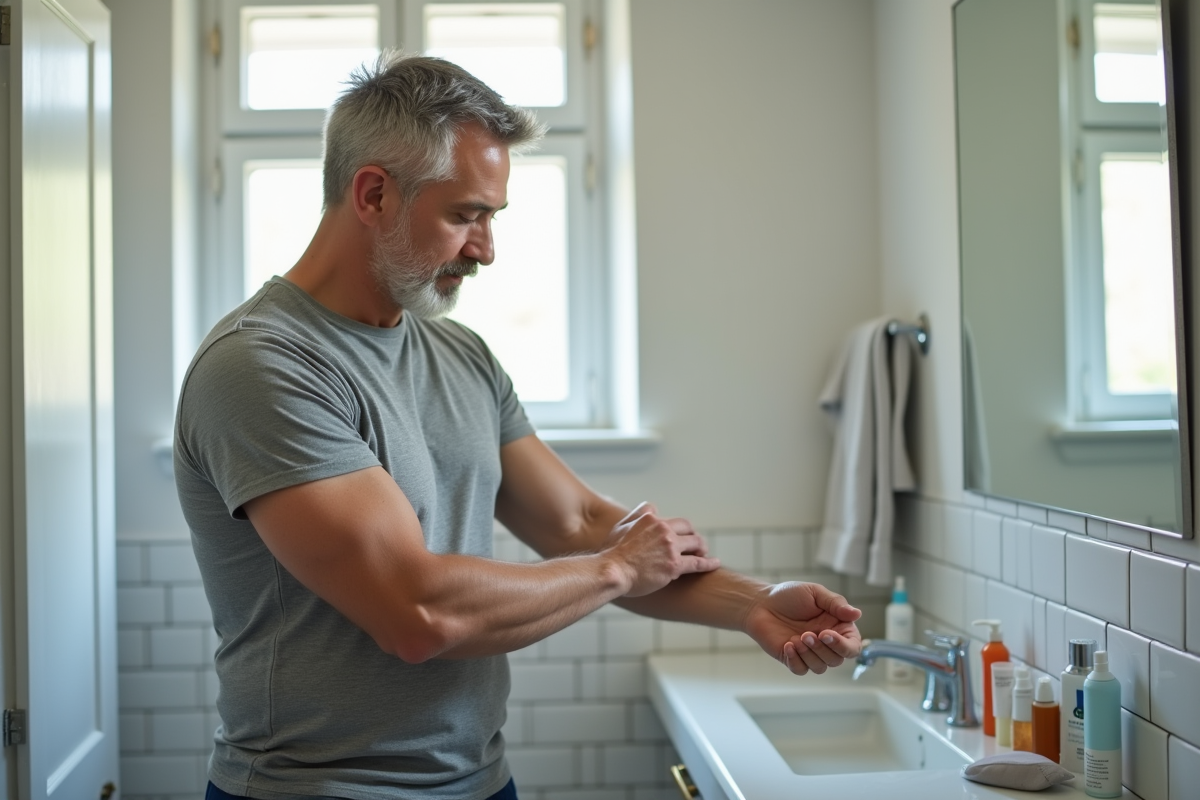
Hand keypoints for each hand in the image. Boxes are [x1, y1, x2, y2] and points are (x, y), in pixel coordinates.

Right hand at [604, 503, 720, 596]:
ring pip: (696, 543)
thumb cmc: (612, 553)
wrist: (612, 571)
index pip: (670, 519)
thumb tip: (652, 508)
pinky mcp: (675, 565)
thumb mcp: (621, 526)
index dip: (677, 528)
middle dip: (692, 535)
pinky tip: (715, 563)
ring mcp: (670, 547)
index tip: (679, 536)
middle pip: (687, 527)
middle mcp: (663, 529)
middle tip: (694, 544)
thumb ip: (637, 514)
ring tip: (703, 553)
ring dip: (701, 547)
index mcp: (651, 519)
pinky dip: (709, 563)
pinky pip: (698, 563)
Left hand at [743, 581, 862, 674]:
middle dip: (822, 649)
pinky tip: (788, 645)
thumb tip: (857, 613)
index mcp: (837, 627)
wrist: (760, 603)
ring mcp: (809, 653)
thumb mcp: (815, 593)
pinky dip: (796, 660)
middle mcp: (826, 643)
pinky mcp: (793, 659)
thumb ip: (836, 604)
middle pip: (836, 660)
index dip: (844, 646)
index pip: (852, 646)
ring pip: (820, 667)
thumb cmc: (789, 596)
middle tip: (806, 634)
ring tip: (796, 638)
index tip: (826, 634)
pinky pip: (801, 670)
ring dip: (809, 654)